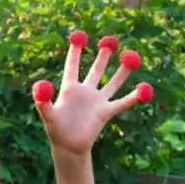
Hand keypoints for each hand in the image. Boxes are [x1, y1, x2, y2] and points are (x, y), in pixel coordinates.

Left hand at [34, 32, 151, 154]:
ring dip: (122, 70)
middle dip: (103, 55)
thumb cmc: (55, 130)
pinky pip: (123, 102)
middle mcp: (85, 92)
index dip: (75, 51)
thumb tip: (40, 85)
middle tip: (110, 40)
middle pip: (96, 69)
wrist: (69, 147)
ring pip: (113, 81)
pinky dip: (134, 96)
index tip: (78, 36)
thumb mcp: (47, 114)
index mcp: (69, 89)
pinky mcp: (106, 112)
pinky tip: (144, 88)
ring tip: (131, 55)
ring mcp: (97, 101)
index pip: (72, 66)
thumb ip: (42, 100)